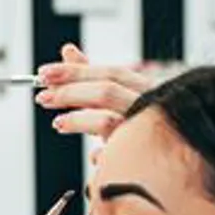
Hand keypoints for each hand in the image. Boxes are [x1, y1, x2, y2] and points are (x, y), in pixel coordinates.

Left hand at [35, 44, 153, 158]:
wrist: (172, 163)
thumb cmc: (143, 125)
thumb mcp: (117, 98)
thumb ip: (92, 76)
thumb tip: (68, 51)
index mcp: (147, 90)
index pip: (110, 73)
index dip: (74, 71)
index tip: (44, 74)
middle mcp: (151, 107)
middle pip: (106, 92)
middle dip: (69, 92)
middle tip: (42, 97)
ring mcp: (148, 134)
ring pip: (106, 121)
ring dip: (77, 120)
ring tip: (58, 123)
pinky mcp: (142, 160)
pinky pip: (111, 156)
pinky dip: (98, 155)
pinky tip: (93, 156)